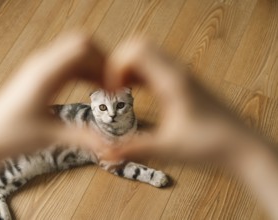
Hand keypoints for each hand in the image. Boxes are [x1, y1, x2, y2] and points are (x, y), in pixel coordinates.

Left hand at [0, 32, 105, 159]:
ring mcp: (39, 66)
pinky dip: (82, 69)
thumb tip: (110, 146)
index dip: (104, 64)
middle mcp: (42, 64)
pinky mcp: (38, 73)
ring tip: (104, 88)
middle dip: (101, 60)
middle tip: (111, 84)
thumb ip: (82, 138)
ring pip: (74, 50)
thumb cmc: (12, 137)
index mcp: (45, 75)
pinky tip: (89, 87)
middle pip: (81, 43)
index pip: (82, 49)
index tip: (113, 86)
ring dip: (92, 64)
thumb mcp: (50, 137)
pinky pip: (66, 61)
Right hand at [104, 38, 246, 160]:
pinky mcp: (184, 80)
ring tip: (122, 90)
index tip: (111, 90)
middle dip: (120, 62)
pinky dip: (141, 72)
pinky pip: (156, 64)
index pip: (137, 51)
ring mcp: (182, 74)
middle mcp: (178, 72)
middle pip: (140, 45)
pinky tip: (136, 91)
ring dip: (130, 66)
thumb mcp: (167, 149)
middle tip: (113, 86)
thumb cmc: (209, 145)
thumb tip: (107, 152)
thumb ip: (135, 148)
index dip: (116, 67)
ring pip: (148, 53)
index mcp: (172, 82)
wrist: (240, 145)